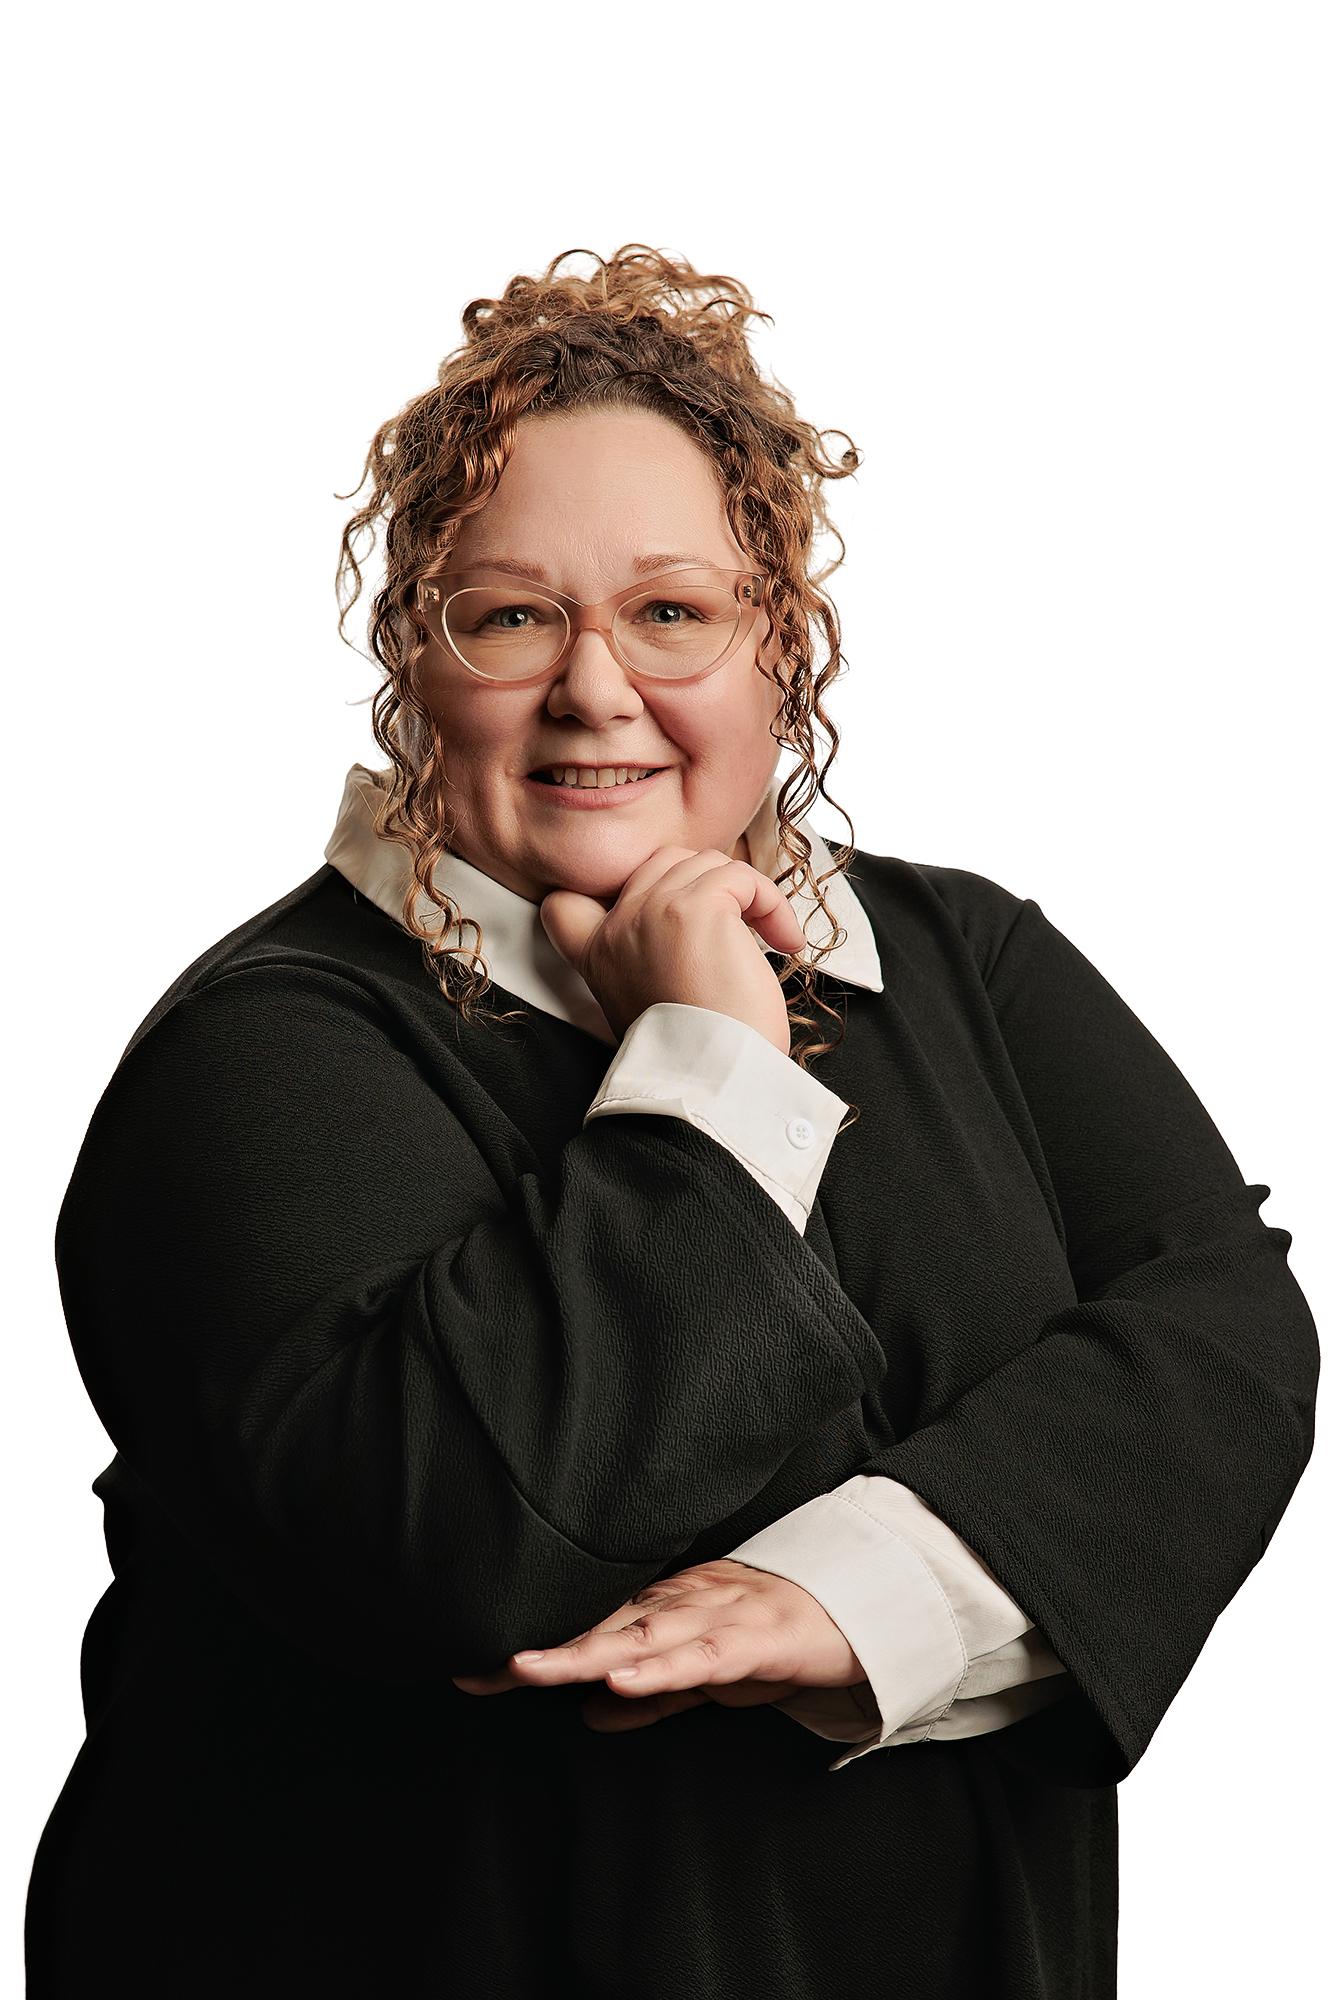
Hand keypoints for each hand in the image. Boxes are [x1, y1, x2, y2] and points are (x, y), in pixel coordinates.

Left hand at [450, 1558, 865, 1734]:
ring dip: (584, 1652)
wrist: (861, 1605)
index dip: (532, 1655)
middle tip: (480, 1668)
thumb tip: (588, 1713)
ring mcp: (717, 1615)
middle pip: (599, 1629)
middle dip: (541, 1651)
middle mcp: (681, 1603)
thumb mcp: (704, 1675)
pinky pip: (703, 1654)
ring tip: (531, 1669)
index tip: (470, 1671)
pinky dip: (662, 1667)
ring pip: (641, 1635)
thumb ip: (650, 1693)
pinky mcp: (757, 1638)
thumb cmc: (776, 1636)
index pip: (586, 1633)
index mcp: (664, 1610)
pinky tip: (622, 1679)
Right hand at [539, 846, 806, 1056]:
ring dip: (746, 895)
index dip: (613, 891)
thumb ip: (648, 960)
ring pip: (706, 864)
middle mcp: (618, 928)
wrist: (713, 1084)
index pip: (566, 903)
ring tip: (769, 940)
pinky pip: (742, 878)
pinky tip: (785, 941)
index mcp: (598, 958)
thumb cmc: (698, 1058)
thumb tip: (696, 931)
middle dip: (705, 887)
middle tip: (736, 927)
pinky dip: (772, 904)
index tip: (665, 915)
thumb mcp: (648, 1008)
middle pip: (662, 865)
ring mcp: (653, 912)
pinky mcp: (697, 909)